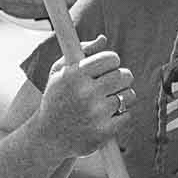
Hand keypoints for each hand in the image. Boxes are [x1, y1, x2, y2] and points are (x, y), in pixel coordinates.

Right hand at [38, 36, 135, 157]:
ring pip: (129, 95)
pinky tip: (107, 117)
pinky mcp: (104, 132)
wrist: (48, 138)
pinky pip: (127, 115)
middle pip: (124, 75)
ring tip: (108, 101)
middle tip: (110, 84)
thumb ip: (81, 52)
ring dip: (123, 97)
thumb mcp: (59, 73)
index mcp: (75, 75)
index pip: (112, 58)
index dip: (111, 62)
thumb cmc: (56, 99)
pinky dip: (120, 115)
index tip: (106, 68)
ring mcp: (96, 113)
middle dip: (121, 78)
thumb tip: (103, 39)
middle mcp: (86, 93)